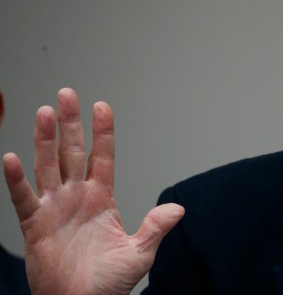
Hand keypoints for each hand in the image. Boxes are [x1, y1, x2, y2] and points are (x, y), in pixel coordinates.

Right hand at [3, 88, 184, 294]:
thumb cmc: (109, 284)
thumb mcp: (139, 253)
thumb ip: (155, 227)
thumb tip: (178, 208)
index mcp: (102, 199)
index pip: (102, 157)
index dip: (102, 132)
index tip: (102, 106)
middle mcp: (77, 197)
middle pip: (71, 152)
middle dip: (69, 123)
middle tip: (67, 94)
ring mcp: (54, 208)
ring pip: (47, 166)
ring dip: (44, 140)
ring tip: (44, 112)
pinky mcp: (34, 226)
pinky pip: (23, 199)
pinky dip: (16, 179)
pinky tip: (11, 157)